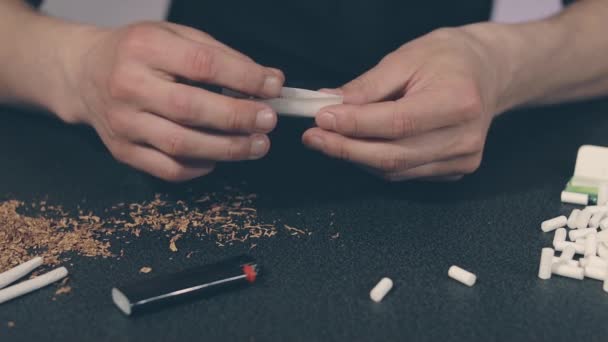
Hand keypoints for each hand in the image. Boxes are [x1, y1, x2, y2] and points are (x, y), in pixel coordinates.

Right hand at [60, 22, 283, 181]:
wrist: (83, 74)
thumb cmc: (138, 52)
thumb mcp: (174, 36)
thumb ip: (220, 55)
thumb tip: (268, 81)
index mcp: (144, 48)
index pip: (202, 64)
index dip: (244, 77)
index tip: (273, 87)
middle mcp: (128, 86)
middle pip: (191, 108)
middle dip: (238, 117)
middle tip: (269, 121)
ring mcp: (123, 123)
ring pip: (181, 145)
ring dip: (227, 149)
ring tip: (257, 145)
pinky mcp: (122, 150)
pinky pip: (167, 169)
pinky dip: (200, 168)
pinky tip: (219, 158)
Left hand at [303, 27, 505, 180]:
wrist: (489, 73)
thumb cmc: (450, 59)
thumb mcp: (407, 57)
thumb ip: (368, 86)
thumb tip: (331, 104)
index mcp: (458, 101)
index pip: (396, 122)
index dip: (354, 125)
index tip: (321, 119)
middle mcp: (464, 137)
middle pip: (393, 155)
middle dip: (346, 149)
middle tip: (313, 137)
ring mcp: (463, 158)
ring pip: (395, 169)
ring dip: (356, 157)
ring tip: (329, 139)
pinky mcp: (455, 170)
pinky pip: (405, 173)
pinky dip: (376, 162)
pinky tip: (360, 146)